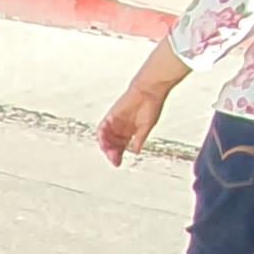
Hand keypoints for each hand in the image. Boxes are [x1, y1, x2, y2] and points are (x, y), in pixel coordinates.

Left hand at [95, 44, 190, 167]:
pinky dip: (101, 136)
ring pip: (105, 137)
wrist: (149, 90)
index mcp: (130, 131)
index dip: (118, 155)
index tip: (117, 163)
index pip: (120, 147)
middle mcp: (121, 127)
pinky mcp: (111, 115)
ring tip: (109, 153)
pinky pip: (102, 127)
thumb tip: (135, 151)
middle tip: (114, 160)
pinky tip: (103, 142)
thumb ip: (139, 139)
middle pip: (112, 144)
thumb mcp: (146, 126)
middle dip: (112, 153)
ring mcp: (115, 122)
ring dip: (106, 146)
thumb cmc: (151, 105)